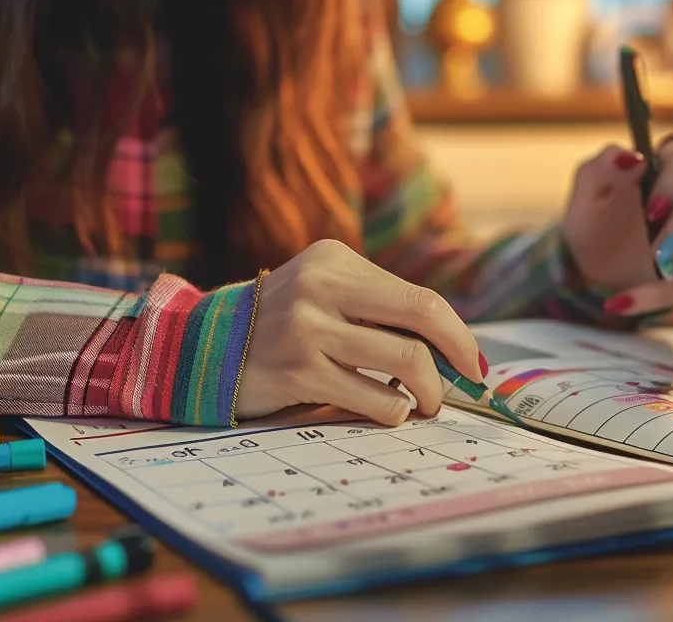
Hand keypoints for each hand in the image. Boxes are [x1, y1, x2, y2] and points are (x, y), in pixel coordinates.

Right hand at [235, 240, 485, 425]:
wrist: (200, 350)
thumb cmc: (277, 327)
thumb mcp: (319, 294)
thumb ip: (372, 309)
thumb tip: (448, 349)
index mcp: (334, 260)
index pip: (417, 296)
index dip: (456, 332)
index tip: (472, 361)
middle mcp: (322, 286)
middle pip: (422, 316)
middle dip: (458, 354)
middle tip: (468, 381)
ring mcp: (308, 329)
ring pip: (406, 359)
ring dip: (429, 391)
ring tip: (425, 404)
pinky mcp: (299, 372)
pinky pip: (374, 396)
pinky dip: (394, 410)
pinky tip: (391, 412)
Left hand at [561, 137, 672, 319]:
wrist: (583, 272)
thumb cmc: (590, 224)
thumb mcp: (587, 195)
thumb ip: (604, 168)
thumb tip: (634, 156)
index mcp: (660, 172)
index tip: (650, 207)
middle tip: (655, 250)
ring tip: (654, 275)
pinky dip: (660, 295)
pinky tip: (627, 301)